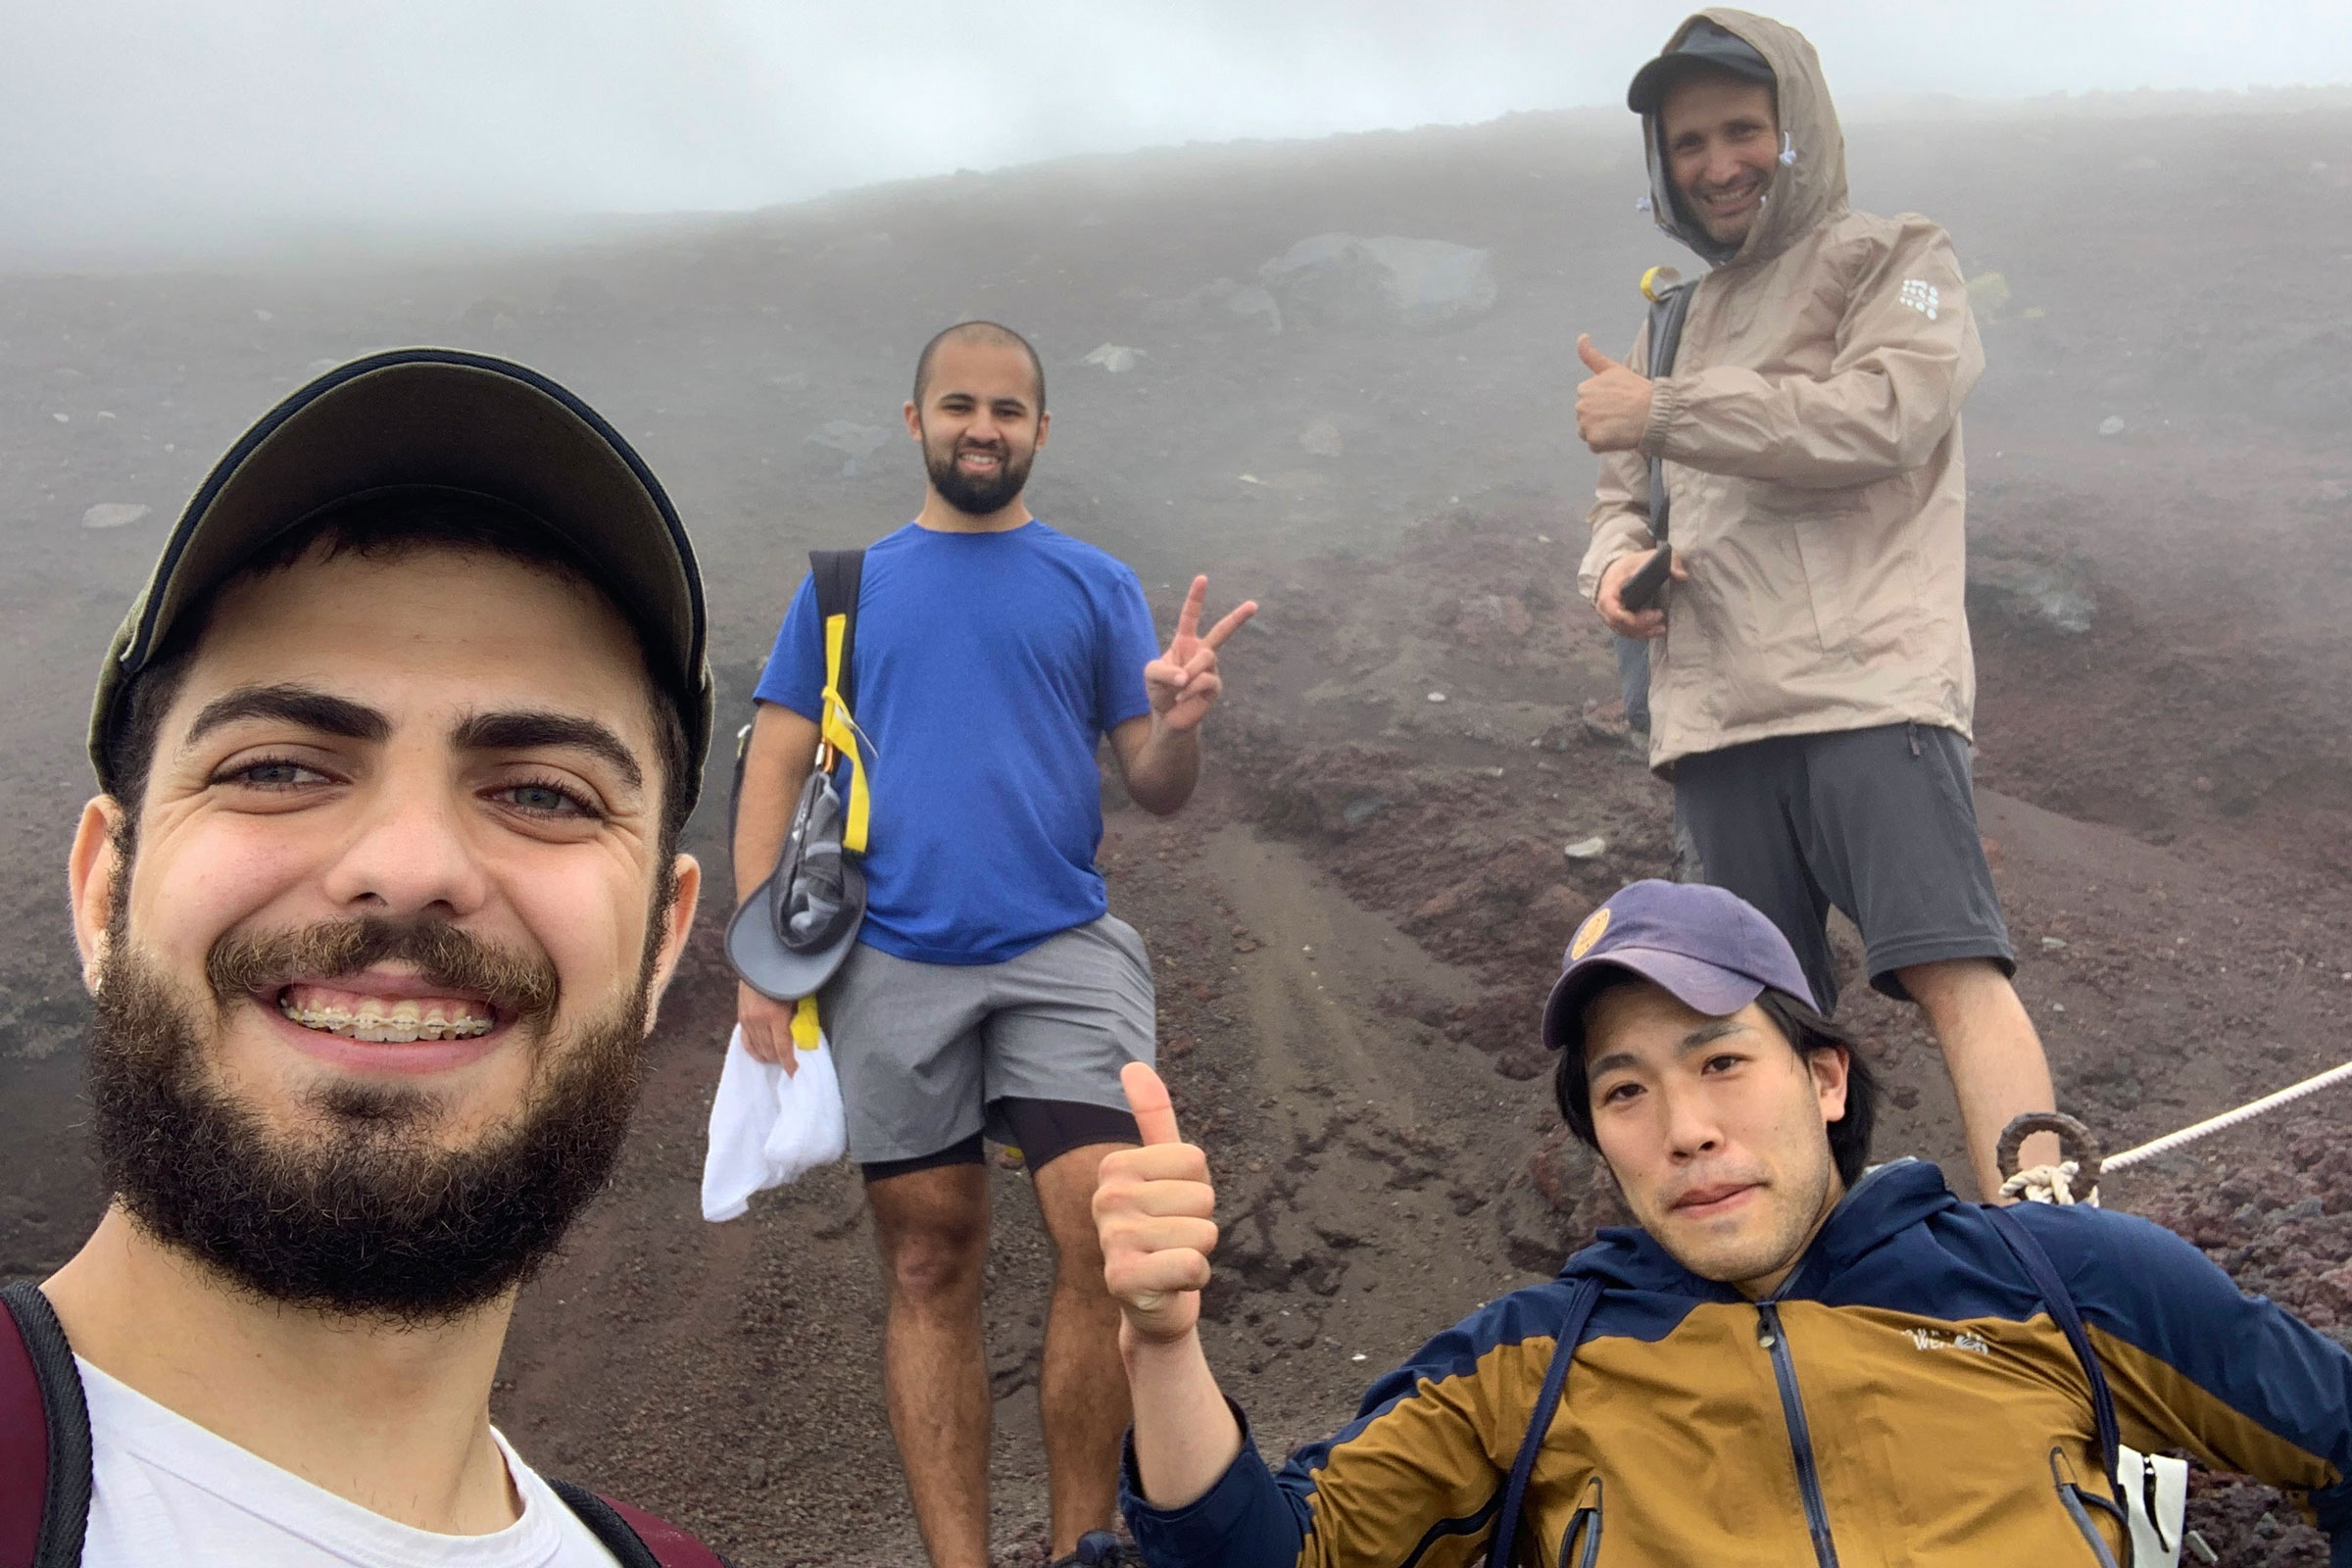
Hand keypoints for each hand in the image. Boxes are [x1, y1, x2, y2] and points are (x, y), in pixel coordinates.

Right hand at [738, 980, 800, 1073]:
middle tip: (791, 1064)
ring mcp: (747, 1020)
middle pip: (770, 1051)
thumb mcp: (797, 995)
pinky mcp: (741, 1018)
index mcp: (775, 1015)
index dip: (790, 1064)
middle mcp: (758, 1021)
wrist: (761, 961)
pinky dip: (755, 1051)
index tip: (796, 1074)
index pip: (783, 1048)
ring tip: (779, 1059)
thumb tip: (805, 1035)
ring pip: (758, 1049)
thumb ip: (800, 1015)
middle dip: (781, 1060)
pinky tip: (763, 1056)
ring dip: (770, 1056)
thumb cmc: (785, 977)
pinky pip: (747, 1042)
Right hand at [1095, 1062, 1219, 1343]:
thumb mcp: (1165, 1170)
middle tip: (1172, 1240)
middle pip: (1203, 1196)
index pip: (1195, 1159)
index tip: (1172, 1207)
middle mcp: (1107, 1198)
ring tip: (1170, 1260)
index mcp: (1116, 1166)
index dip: (1197, 1188)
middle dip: (1200, 1223)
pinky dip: (1195, 1279)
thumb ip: (1153, 1116)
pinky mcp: (1123, 1280)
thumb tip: (1132, 1064)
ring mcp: (1111, 1239)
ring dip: (1199, 1252)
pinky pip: (1193, 1265)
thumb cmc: (1165, 1230)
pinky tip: (1170, 1284)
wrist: (1155, 1303)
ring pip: (1202, 1231)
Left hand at [1145, 576, 1256, 733]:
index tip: (1203, 578)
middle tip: (1254, 605)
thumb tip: (1186, 676)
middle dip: (1238, 617)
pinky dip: (1190, 688)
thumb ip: (1163, 670)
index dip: (1196, 597)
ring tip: (1179, 686)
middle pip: (1222, 631)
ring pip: (1206, 658)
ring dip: (1189, 672)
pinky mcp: (1215, 686)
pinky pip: (1206, 680)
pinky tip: (1183, 697)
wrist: (1168, 716)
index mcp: (1185, 642)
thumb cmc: (1159, 690)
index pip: (1191, 615)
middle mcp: (1202, 651)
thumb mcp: (1151, 674)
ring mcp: (1211, 668)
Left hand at [1575, 334, 1654, 452]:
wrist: (1653, 411)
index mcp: (1583, 389)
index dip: (1605, 404)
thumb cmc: (1636, 389)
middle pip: (1587, 419)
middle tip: (1622, 414)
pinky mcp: (1593, 440)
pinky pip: (1595, 446)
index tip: (1619, 401)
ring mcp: (1585, 424)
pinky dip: (1606, 444)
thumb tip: (1581, 335)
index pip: (1588, 403)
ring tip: (1621, 425)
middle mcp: (1580, 406)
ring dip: (1602, 432)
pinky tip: (1619, 435)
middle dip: (1601, 418)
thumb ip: (1592, 355)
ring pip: (1589, 433)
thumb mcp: (1613, 369)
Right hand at [1596, 547, 1685, 638]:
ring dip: (1643, 632)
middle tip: (1661, 616)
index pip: (1614, 610)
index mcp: (1609, 588)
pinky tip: (1656, 630)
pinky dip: (1641, 633)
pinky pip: (1626, 632)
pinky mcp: (1616, 622)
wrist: (1616, 569)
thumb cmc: (1632, 564)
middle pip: (1620, 623)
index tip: (1655, 614)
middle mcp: (1605, 605)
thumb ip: (1669, 563)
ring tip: (1662, 628)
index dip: (1632, 618)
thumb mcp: (1650, 557)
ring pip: (1624, 630)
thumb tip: (1681, 576)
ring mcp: (1609, 615)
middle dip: (1642, 625)